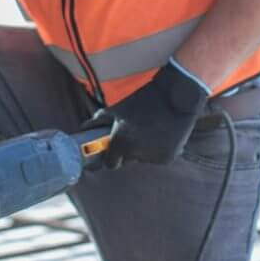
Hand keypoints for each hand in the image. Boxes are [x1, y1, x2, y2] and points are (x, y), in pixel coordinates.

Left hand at [86, 61, 208, 168]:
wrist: (176, 96)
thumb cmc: (144, 100)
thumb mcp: (118, 108)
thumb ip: (97, 121)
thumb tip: (83, 130)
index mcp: (122, 142)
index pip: (110, 163)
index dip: (110, 156)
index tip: (112, 149)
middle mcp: (136, 153)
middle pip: (126, 160)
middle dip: (126, 150)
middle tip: (132, 133)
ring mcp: (153, 157)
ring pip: (141, 159)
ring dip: (141, 149)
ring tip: (148, 129)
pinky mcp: (167, 158)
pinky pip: (156, 158)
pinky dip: (156, 149)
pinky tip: (160, 133)